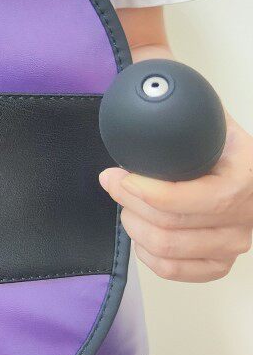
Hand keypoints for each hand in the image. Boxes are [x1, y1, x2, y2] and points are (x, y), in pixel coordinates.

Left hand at [100, 115, 252, 281]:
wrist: (239, 165)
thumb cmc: (217, 141)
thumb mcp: (208, 117)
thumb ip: (180, 105)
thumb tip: (146, 83)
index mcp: (244, 178)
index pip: (186, 199)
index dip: (143, 191)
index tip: (119, 175)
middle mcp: (245, 216)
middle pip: (169, 226)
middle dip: (129, 203)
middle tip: (114, 183)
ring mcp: (234, 243)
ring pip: (167, 249)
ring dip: (134, 227)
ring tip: (127, 204)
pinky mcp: (219, 263)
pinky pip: (174, 271)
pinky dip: (147, 254)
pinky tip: (141, 233)